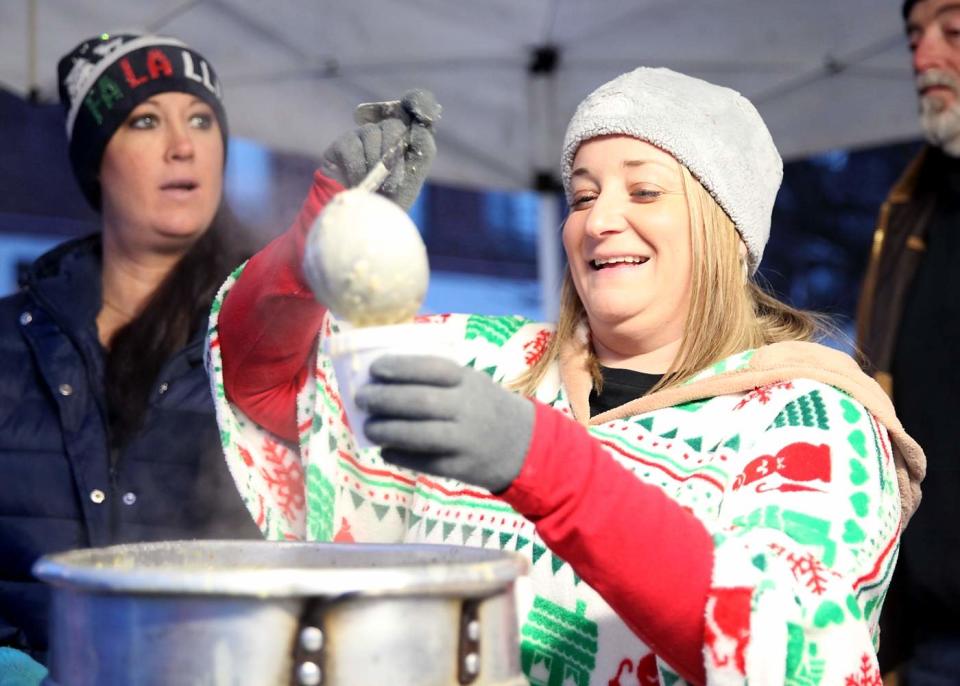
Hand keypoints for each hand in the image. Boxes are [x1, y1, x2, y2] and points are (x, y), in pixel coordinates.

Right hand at [319, 89, 439, 209]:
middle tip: (393, 179)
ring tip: (376, 185)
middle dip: (394, 153)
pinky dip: (358, 167)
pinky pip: (351, 146)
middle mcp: (382, 131)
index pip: (413, 107)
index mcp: (404, 136)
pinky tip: (359, 182)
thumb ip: (424, 149)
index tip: (419, 108)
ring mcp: (361, 136)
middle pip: (392, 126)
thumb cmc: (394, 196)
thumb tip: (420, 127)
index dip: (417, 102)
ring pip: (371, 134)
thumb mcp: (415, 174)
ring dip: (376, 163)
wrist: (367, 218)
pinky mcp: (341, 144)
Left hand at [355, 355, 534, 492]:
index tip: (375, 370)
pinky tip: (385, 450)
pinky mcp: (461, 468)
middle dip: (384, 399)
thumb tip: (384, 377)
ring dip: (387, 430)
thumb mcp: (472, 382)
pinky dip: (400, 456)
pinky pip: (424, 462)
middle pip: (420, 402)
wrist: (524, 446)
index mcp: (469, 381)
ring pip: (419, 435)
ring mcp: (465, 440)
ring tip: (369, 428)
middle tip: (362, 399)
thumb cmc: (486, 407)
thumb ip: (438, 379)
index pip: (431, 369)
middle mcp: (468, 409)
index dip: (400, 367)